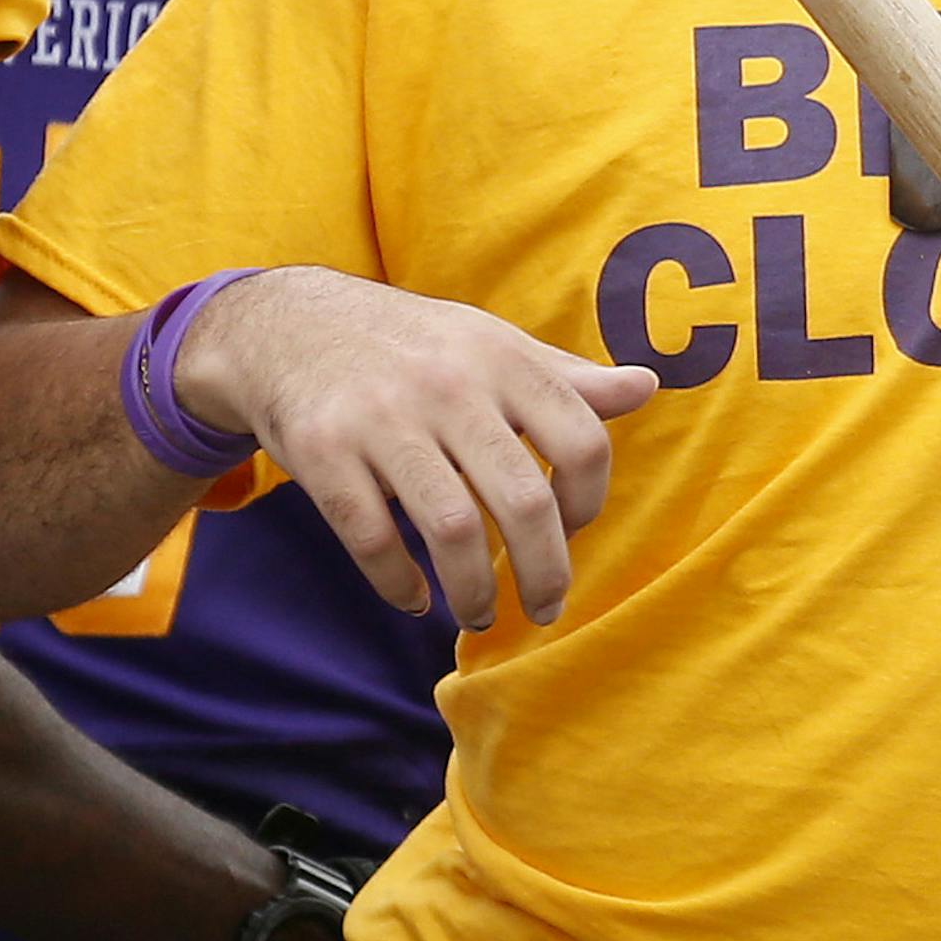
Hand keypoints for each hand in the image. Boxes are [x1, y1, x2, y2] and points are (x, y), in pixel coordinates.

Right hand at [175, 267, 656, 629]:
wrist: (291, 325)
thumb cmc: (417, 346)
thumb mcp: (494, 345)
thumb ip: (568, 378)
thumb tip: (648, 386)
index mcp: (503, 360)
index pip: (582, 441)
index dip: (591, 500)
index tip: (575, 529)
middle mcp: (449, 387)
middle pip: (524, 501)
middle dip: (544, 572)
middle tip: (546, 607)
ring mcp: (383, 420)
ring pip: (451, 529)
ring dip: (475, 592)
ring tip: (482, 615)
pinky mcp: (323, 453)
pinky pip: (371, 538)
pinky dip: (399, 583)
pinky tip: (416, 599)